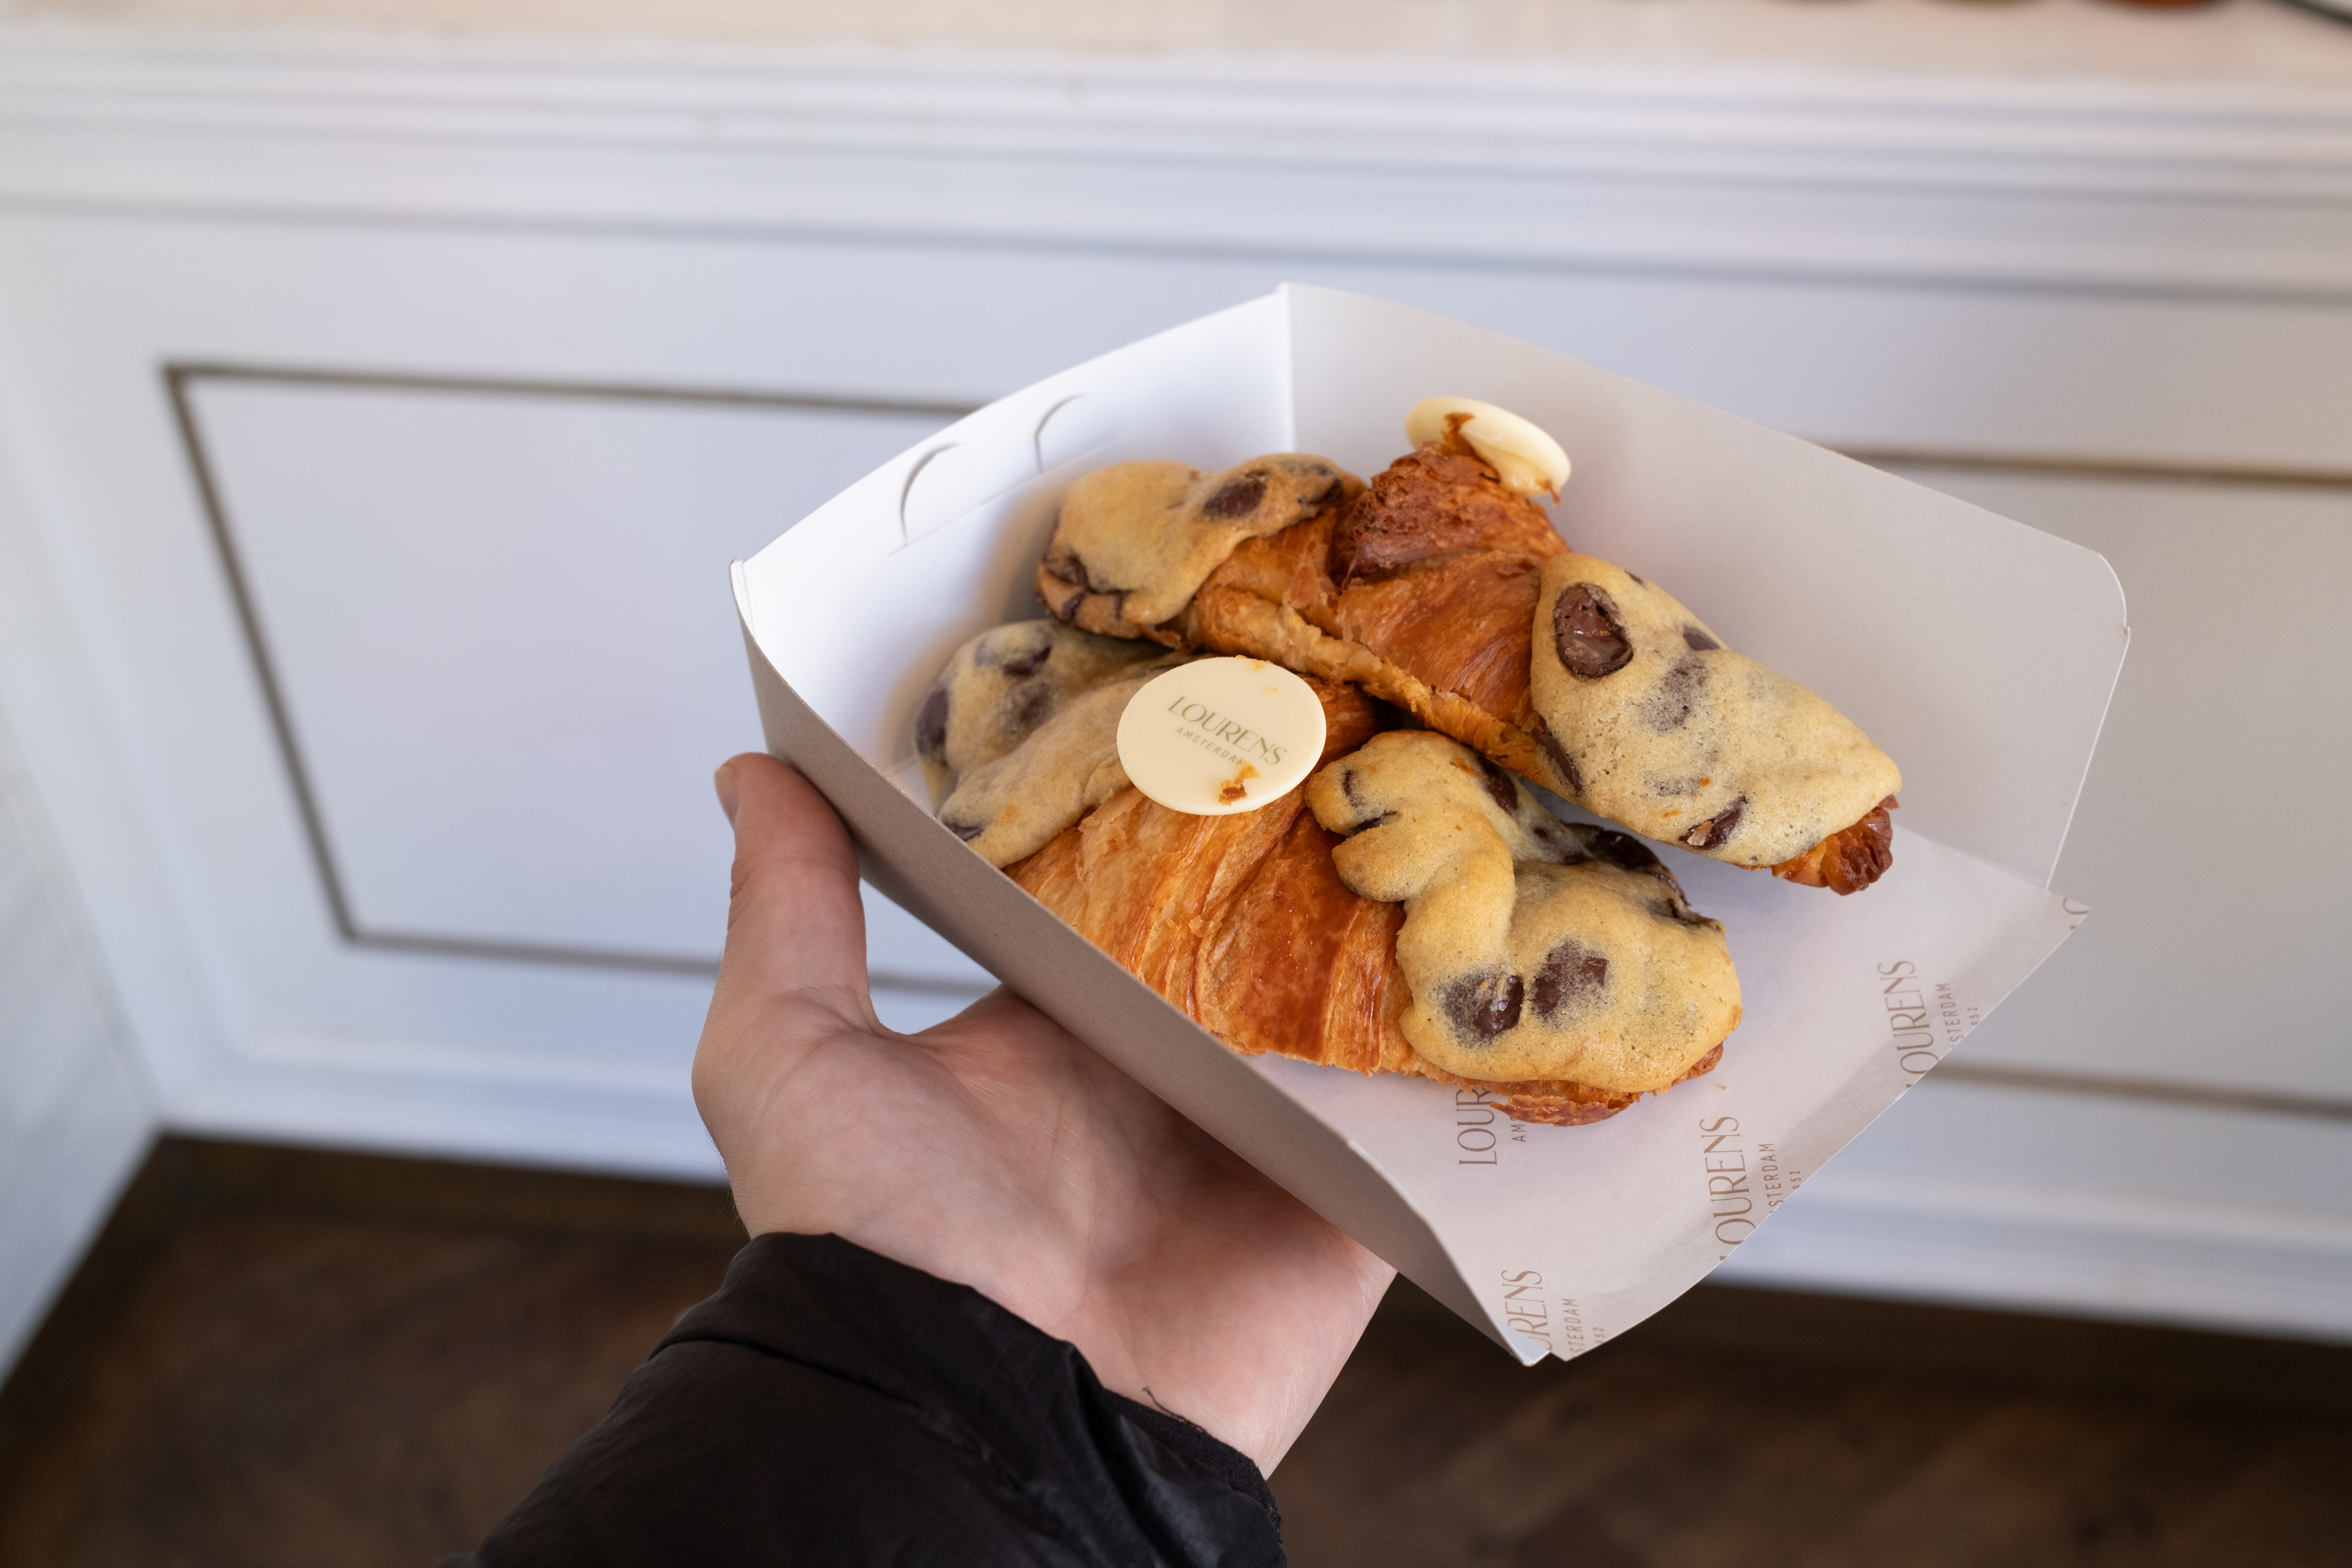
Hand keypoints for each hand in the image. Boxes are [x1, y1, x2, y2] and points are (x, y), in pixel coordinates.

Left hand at [693, 754, 1393, 1471]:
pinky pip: (1424, 1133)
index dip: (1178, 809)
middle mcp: (1165, 1078)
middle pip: (1262, 944)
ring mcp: (1264, 1148)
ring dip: (1402, 944)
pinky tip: (1503, 973)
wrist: (976, 1416)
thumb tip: (753, 771)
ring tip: (1463, 821)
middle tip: (1367, 735)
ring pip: (1355, 1020)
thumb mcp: (790, 1053)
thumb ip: (788, 909)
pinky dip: (1463, 1068)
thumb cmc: (867, 1240)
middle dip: (1311, 858)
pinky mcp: (1345, 1219)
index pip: (1137, 893)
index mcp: (1055, 1030)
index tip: (1217, 702)